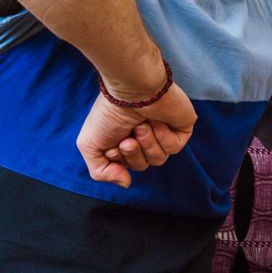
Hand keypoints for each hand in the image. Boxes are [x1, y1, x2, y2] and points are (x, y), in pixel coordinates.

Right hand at [77, 79, 195, 187]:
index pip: (125, 167)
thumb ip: (101, 172)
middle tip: (129, 136)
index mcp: (125, 139)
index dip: (118, 158)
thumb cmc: (109, 112)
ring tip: (142, 125)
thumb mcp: (89, 145)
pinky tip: (158, 122)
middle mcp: (145, 136)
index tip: (115, 142)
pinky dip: (163, 138)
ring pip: (158, 159)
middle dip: (133, 153)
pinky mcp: (181, 127)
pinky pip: (174, 148)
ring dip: (147, 144)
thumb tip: (126, 183)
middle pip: (142, 165)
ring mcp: (164, 131)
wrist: (132, 90)